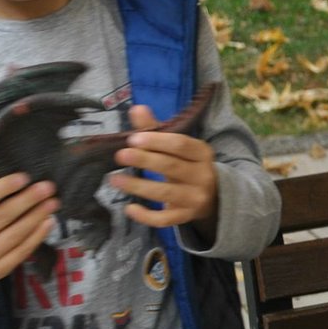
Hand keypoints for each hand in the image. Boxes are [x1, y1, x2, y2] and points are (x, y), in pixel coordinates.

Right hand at [0, 172, 58, 304]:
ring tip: (53, 202)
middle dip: (27, 200)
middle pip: (1, 218)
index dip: (2, 188)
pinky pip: (19, 253)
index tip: (24, 176)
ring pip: (13, 236)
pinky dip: (36, 237)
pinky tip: (48, 222)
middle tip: (48, 186)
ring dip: (36, 217)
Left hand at [109, 104, 219, 234]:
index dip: (157, 141)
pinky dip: (146, 216)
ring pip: (166, 193)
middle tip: (120, 155)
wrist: (212, 195)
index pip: (181, 144)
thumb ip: (156, 128)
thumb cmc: (188, 164)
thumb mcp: (178, 145)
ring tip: (115, 179)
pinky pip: (165, 219)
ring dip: (138, 186)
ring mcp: (195, 198)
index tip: (133, 138)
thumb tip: (136, 109)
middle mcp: (202, 175)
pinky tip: (129, 208)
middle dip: (144, 160)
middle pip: (172, 167)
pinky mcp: (185, 216)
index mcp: (202, 153)